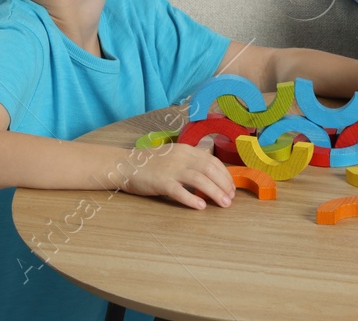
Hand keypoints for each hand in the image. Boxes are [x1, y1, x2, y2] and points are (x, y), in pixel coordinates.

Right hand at [121, 142, 235, 209]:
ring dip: (215, 192)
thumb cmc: (152, 164)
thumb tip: (211, 177)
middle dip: (224, 184)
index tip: (231, 187)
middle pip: (209, 170)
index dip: (225, 175)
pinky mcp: (161, 182)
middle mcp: (181, 157)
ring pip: (199, 180)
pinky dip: (192, 199)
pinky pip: (179, 191)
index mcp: (186, 150)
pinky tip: (201, 207)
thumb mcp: (174, 156)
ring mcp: (171, 169)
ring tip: (224, 204)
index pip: (212, 161)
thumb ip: (191, 163)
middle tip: (231, 198)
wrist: (126, 165)